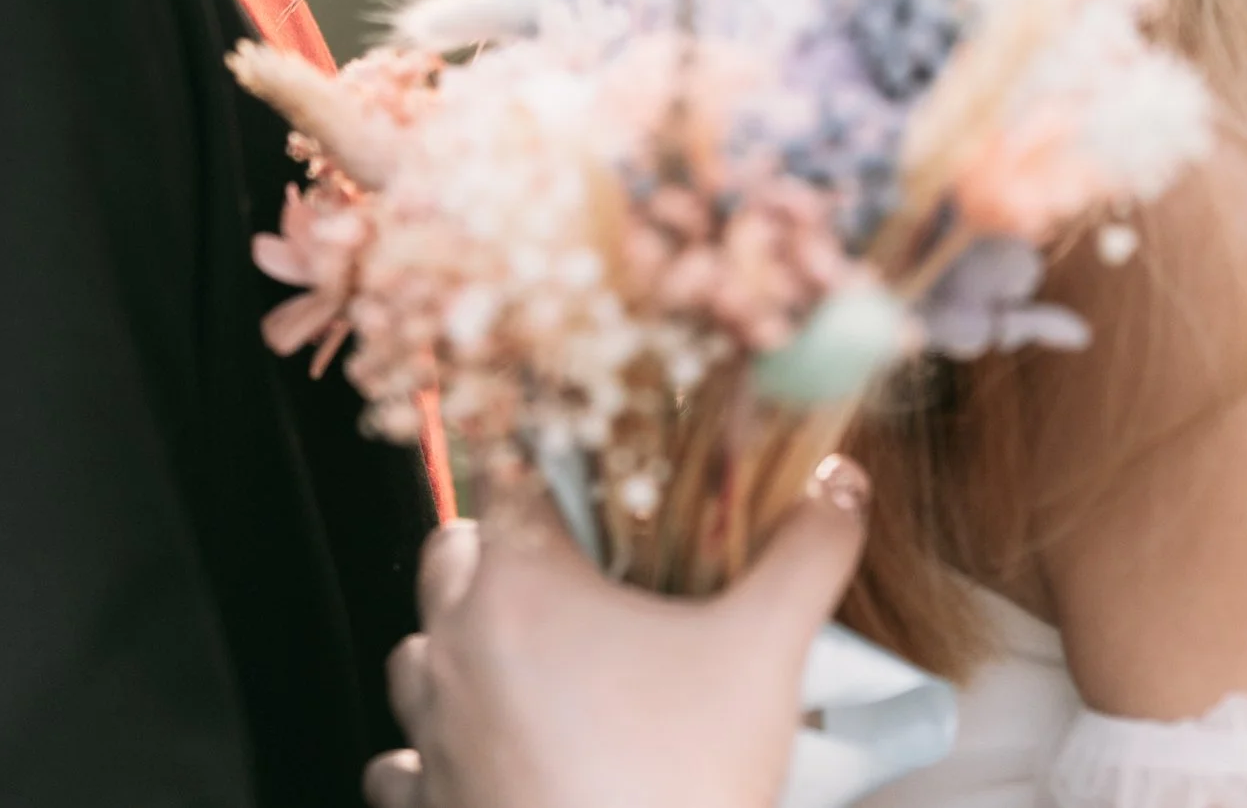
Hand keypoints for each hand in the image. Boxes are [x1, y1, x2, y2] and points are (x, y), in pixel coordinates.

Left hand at [365, 456, 871, 807]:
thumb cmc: (682, 784)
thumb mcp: (764, 656)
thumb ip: (806, 554)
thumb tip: (843, 481)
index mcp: (518, 586)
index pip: (507, 475)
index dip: (553, 471)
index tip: (599, 491)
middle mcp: (452, 646)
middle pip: (453, 552)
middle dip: (509, 555)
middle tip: (586, 583)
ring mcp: (426, 731)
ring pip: (419, 652)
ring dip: (468, 650)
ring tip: (548, 674)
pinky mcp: (422, 806)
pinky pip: (404, 759)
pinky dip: (439, 753)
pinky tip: (500, 760)